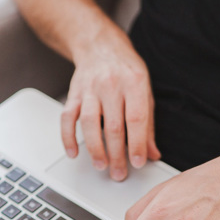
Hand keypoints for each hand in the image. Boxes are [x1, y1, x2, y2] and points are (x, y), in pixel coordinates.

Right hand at [61, 27, 160, 180]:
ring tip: (101, 165)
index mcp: (134, 83)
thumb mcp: (145, 90)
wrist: (99, 46)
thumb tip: (152, 153)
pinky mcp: (73, 94)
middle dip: (117, 154)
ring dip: (95, 148)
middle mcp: (111, 85)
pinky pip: (67, 118)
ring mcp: (89, 89)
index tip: (139, 162)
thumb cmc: (125, 70)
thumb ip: (148, 124)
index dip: (137, 143)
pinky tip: (74, 153)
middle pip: (113, 126)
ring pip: (90, 123)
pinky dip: (68, 137)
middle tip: (119, 173)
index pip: (136, 119)